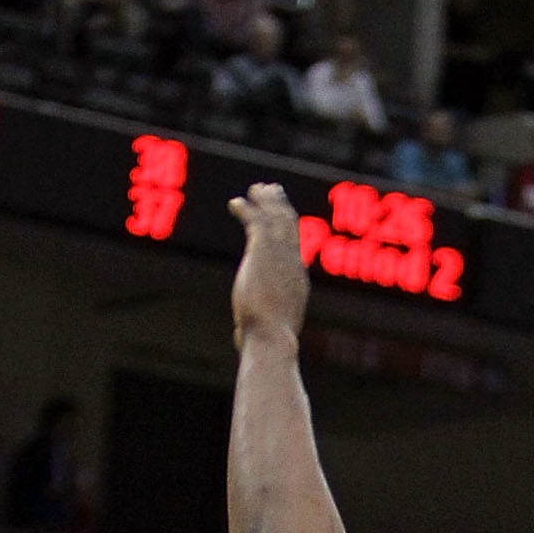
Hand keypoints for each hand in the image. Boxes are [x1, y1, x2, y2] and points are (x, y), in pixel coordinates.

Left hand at [230, 181, 308, 346]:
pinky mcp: (262, 249)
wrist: (271, 338)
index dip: (288, 230)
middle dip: (281, 207)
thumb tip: (239, 341)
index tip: (280, 219)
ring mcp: (279, 255)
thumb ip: (251, 329)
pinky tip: (235, 204)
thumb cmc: (268, 343)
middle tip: (272, 191)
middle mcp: (293, 264)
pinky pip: (255, 219)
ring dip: (266, 200)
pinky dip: (246, 208)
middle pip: (291, 226)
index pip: (295, 249)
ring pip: (277, 217)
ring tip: (256, 189)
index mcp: (298, 283)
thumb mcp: (263, 333)